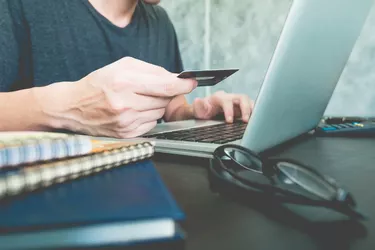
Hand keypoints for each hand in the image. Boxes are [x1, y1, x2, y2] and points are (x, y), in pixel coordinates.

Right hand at [34, 57, 196, 137]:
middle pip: (165, 99)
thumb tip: (176, 78)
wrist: (73, 107)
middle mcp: (126, 104)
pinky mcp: (127, 134)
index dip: (183, 84)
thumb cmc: (98, 84)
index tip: (191, 82)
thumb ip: (152, 71)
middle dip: (165, 92)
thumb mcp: (122, 67)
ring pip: (160, 112)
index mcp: (124, 83)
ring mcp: (127, 122)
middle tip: (152, 88)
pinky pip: (152, 123)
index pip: (165, 85)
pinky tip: (134, 110)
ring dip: (156, 104)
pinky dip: (148, 115)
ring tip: (138, 99)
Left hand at [192, 91, 253, 122]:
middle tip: (245, 120)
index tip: (229, 121)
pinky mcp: (241, 107)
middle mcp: (229, 97)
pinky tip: (255, 119)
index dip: (229, 110)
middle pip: (241, 97)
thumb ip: (198, 106)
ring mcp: (236, 101)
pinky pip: (250, 106)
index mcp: (219, 97)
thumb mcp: (197, 110)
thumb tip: (198, 101)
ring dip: (251, 110)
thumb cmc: (202, 111)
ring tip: (253, 120)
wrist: (204, 111)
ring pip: (248, 101)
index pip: (227, 101)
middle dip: (245, 109)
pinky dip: (254, 112)